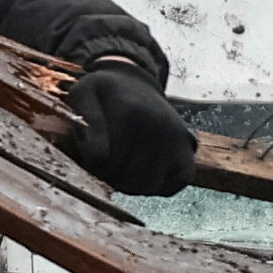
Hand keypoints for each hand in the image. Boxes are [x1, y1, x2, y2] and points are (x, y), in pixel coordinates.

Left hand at [65, 60, 195, 197]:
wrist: (136, 85)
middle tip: (108, 158)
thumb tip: (98, 156)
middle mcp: (158, 128)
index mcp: (129, 112)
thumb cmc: (105, 95)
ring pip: (145, 186)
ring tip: (124, 163)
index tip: (92, 150)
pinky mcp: (187, 154)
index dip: (91, 163)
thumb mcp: (84, 93)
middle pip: (123, 178)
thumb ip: (87, 121)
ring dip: (130, 184)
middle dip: (109, 174)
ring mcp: (176, 142)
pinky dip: (156, 186)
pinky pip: (171, 187)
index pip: (100, 161)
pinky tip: (145, 171)